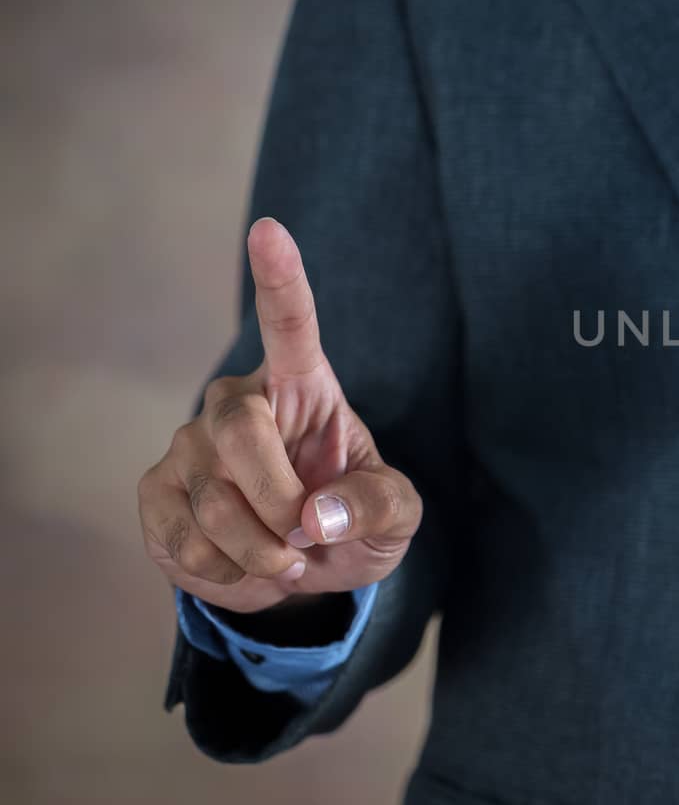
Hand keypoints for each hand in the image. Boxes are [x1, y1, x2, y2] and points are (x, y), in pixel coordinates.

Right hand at [139, 217, 420, 612]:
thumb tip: (316, 514)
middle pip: (237, 433)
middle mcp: (238, 403)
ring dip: (261, 552)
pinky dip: (228, 574)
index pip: (289, 323)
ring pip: (212, 500)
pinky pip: (183, 540)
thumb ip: (376, 505)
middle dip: (277, 500)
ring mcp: (188, 445)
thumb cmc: (354, 519)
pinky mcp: (155, 493)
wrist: (305, 570)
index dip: (279, 278)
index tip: (269, 230)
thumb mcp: (396, 516)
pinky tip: (245, 567)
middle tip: (305, 538)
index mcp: (303, 385)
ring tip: (286, 558)